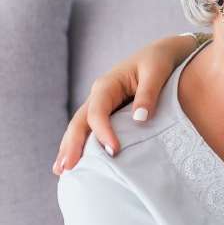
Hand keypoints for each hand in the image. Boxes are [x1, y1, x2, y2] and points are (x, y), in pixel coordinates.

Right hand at [53, 34, 197, 173]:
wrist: (162, 53)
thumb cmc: (159, 61)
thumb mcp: (156, 72)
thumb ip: (148, 94)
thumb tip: (139, 119)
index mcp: (107, 84)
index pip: (98, 112)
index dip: (103, 132)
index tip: (114, 151)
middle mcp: (98, 95)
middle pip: (80, 122)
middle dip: (72, 145)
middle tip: (67, 169)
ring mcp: (100, 104)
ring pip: (80, 128)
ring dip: (69, 148)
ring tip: (61, 171)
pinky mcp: (107, 112)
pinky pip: (89, 130)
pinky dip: (79, 145)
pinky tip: (74, 162)